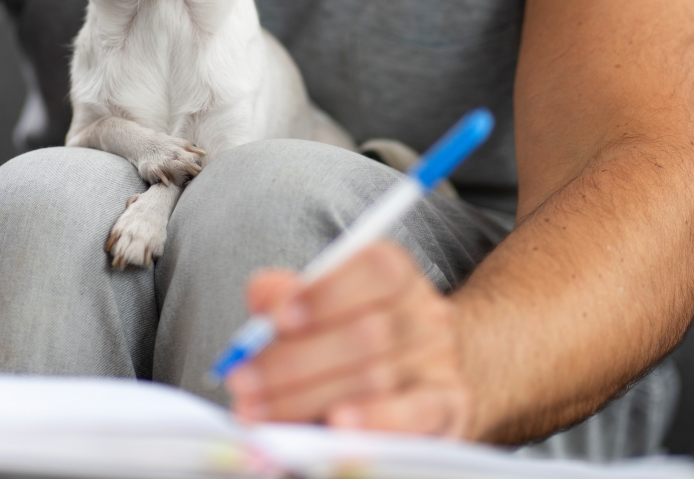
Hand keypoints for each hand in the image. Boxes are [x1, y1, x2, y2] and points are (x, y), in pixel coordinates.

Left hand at [225, 240, 475, 437]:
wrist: (426, 372)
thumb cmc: (355, 334)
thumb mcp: (321, 303)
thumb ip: (288, 296)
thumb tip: (263, 297)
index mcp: (396, 274)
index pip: (375, 269)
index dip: (325, 292)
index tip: (278, 318)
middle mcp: (425, 313)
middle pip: (366, 332)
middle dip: (294, 361)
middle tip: (242, 381)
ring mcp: (440, 362)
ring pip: (376, 376)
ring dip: (309, 397)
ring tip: (260, 412)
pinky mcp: (450, 408)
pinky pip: (417, 414)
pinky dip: (375, 419)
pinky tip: (336, 425)